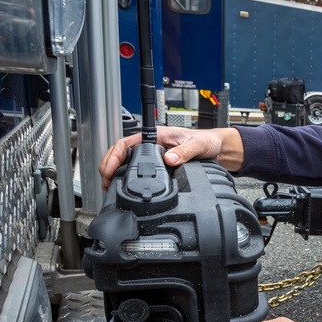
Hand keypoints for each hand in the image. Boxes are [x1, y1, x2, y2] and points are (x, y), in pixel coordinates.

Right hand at [99, 126, 239, 189]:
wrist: (217, 148)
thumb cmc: (207, 141)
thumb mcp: (197, 145)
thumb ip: (184, 151)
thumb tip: (170, 159)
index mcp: (156, 135)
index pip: (126, 142)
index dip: (114, 155)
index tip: (109, 169)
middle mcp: (152, 144)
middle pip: (121, 153)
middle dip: (109, 166)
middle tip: (104, 182)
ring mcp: (153, 154)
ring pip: (126, 161)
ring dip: (115, 172)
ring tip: (108, 186)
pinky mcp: (157, 164)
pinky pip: (136, 169)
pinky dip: (126, 177)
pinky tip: (122, 186)